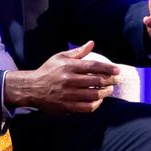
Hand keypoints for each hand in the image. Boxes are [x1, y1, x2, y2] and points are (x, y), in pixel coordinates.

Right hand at [5, 41, 119, 113]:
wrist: (32, 88)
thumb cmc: (48, 70)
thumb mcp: (60, 57)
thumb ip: (78, 52)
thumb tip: (92, 43)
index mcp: (69, 66)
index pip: (93, 66)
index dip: (108, 68)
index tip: (118, 70)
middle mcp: (69, 80)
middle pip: (96, 81)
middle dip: (110, 81)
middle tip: (117, 81)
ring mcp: (68, 94)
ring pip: (94, 94)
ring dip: (105, 92)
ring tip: (109, 90)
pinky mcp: (67, 106)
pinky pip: (87, 107)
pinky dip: (96, 104)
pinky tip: (98, 100)